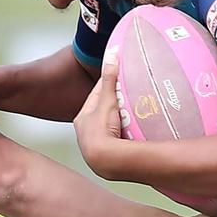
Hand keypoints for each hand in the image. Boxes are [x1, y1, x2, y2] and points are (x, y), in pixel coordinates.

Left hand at [73, 54, 125, 176]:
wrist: (106, 161)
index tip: (118, 75)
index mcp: (82, 117)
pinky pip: (116, 138)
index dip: (107, 84)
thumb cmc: (101, 130)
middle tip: (129, 94)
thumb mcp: (107, 101)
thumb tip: (112, 54)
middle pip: (102, 111)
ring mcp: (95, 144)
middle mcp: (85, 131)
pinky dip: (123, 133)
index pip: (96, 95)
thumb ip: (109, 79)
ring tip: (133, 113)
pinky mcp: (105, 155)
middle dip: (114, 103)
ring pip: (108, 126)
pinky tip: (132, 133)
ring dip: (119, 120)